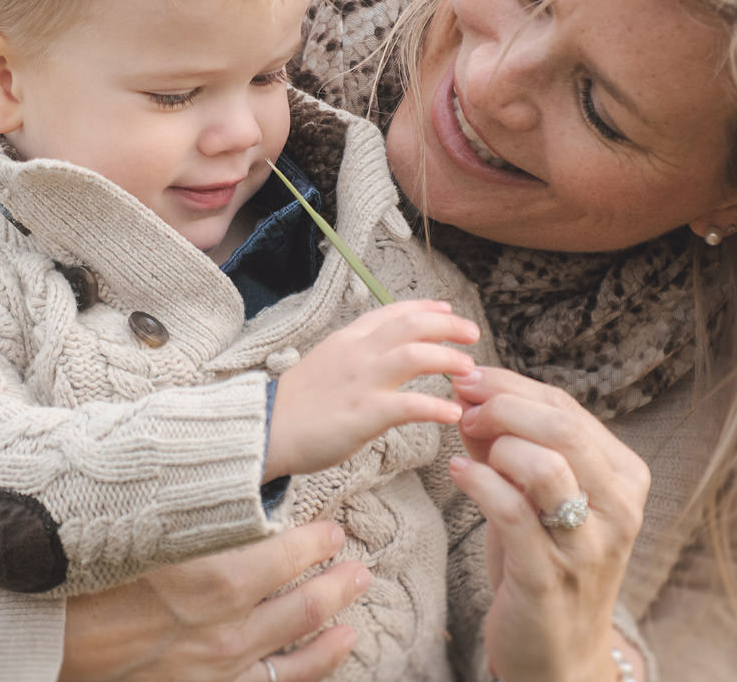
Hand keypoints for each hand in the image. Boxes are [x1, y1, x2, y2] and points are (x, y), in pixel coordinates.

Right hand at [60, 521, 368, 681]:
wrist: (36, 641)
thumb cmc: (77, 575)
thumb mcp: (132, 528)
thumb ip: (184, 510)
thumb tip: (225, 483)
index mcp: (203, 575)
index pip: (281, 554)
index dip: (312, 541)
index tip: (329, 528)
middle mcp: (218, 625)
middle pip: (299, 599)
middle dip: (334, 578)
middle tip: (355, 560)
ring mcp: (214, 666)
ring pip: (297, 642)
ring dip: (333, 614)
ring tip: (356, 590)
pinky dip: (314, 665)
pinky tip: (340, 645)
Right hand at [266, 300, 476, 479]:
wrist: (265, 428)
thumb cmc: (294, 405)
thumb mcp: (323, 364)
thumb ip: (352, 357)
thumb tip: (377, 358)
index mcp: (347, 340)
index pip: (392, 312)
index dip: (424, 307)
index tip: (447, 308)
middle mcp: (357, 353)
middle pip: (412, 326)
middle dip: (447, 325)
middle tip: (471, 333)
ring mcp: (362, 382)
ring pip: (415, 356)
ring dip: (448, 359)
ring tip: (469, 370)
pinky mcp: (365, 414)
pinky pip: (410, 405)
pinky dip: (436, 407)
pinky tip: (452, 415)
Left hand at [447, 367, 650, 681]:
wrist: (556, 650)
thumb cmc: (542, 558)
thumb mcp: (533, 492)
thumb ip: (505, 441)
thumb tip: (468, 389)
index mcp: (623, 477)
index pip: (566, 408)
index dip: (510, 385)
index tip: (468, 379)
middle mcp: (618, 508)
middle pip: (561, 428)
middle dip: (502, 405)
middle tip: (462, 407)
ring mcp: (588, 544)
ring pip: (546, 465)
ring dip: (495, 446)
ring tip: (467, 449)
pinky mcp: (549, 576)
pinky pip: (514, 513)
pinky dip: (479, 483)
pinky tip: (457, 473)